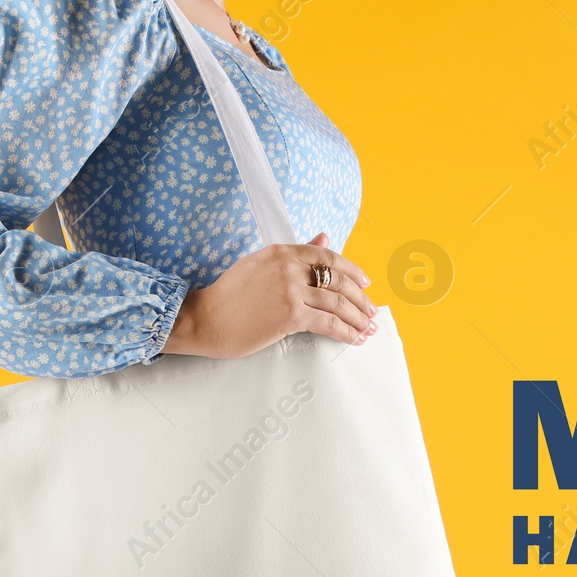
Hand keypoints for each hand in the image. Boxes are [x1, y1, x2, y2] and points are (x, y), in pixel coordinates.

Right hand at [161, 233, 378, 359]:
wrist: (204, 319)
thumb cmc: (227, 297)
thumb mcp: (259, 265)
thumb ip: (293, 254)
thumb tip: (324, 237)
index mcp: (281, 251)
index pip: (328, 256)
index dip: (352, 270)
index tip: (364, 284)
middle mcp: (288, 267)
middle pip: (338, 280)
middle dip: (360, 298)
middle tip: (371, 312)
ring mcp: (290, 290)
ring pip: (337, 302)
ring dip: (358, 318)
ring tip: (368, 329)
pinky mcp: (290, 315)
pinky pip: (328, 323)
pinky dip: (346, 332)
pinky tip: (354, 339)